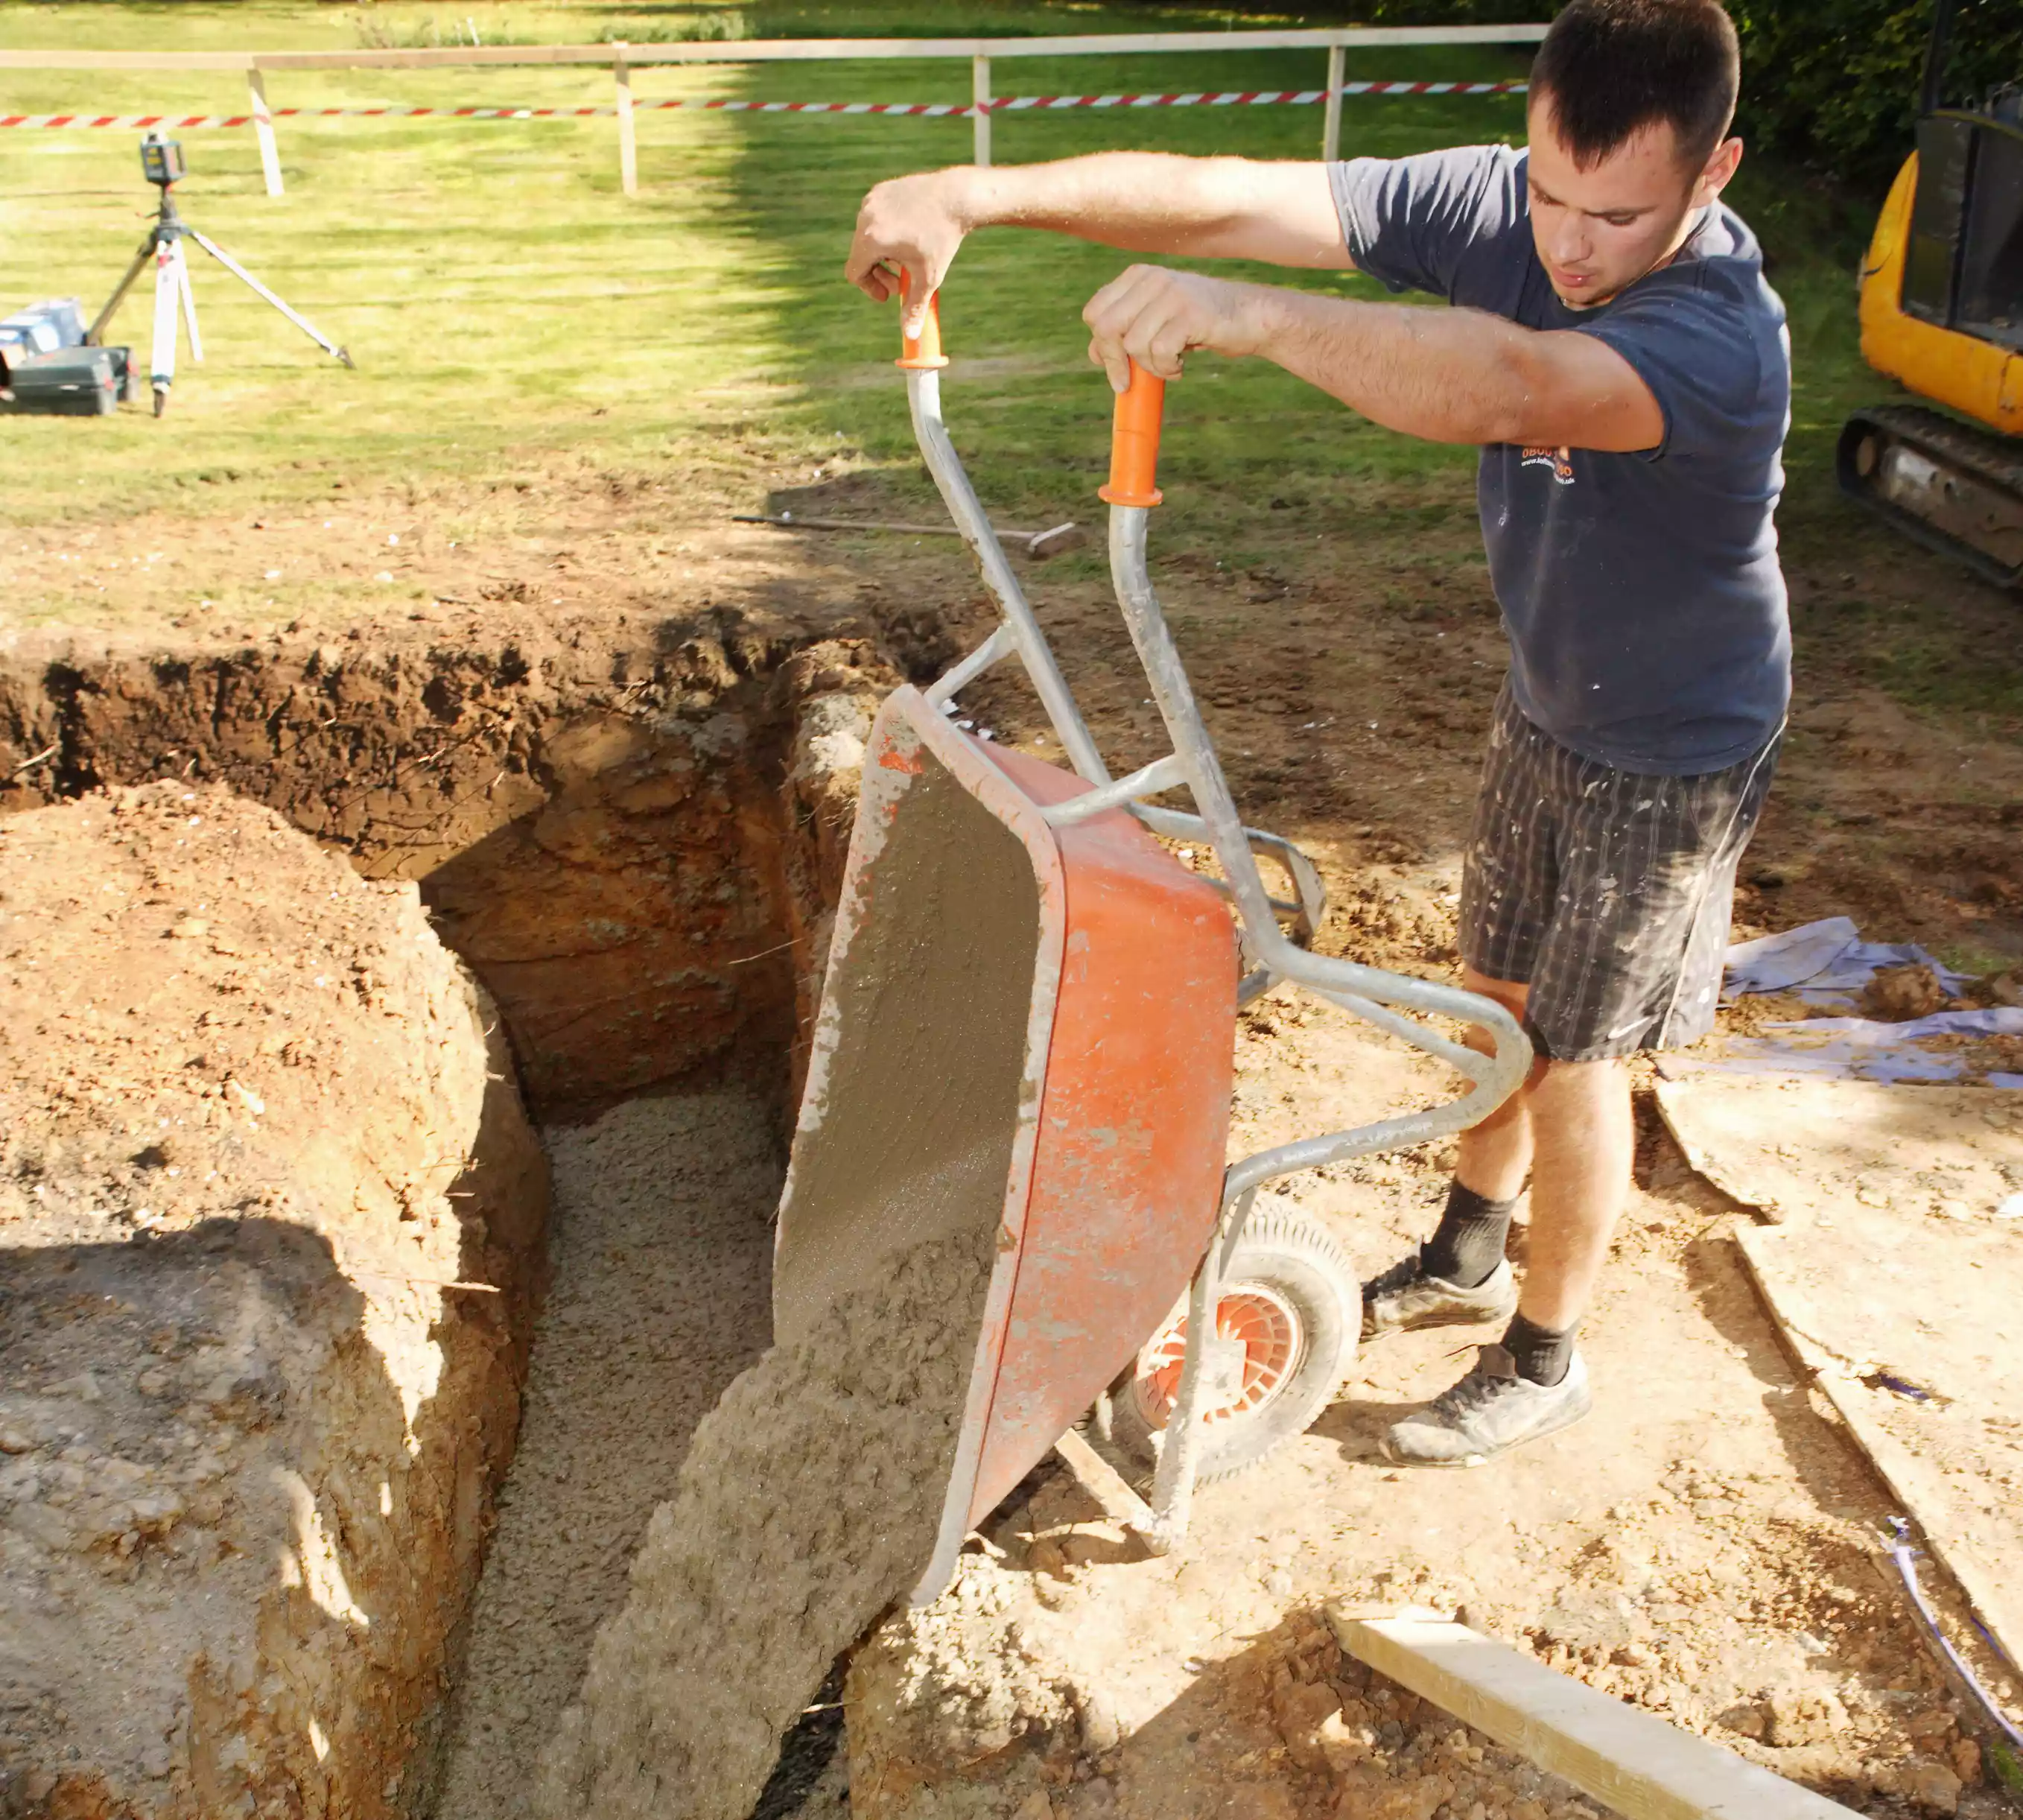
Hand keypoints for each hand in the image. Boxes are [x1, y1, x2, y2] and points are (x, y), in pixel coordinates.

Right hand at [844, 170, 974, 334]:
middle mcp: (866, 218)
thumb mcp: (928, 277)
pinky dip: (887, 232)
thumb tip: (909, 335)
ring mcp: (872, 201)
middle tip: (901, 281)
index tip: (888, 295)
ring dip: (882, 253)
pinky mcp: (881, 190)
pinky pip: (876, 218)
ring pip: (868, 237)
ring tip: (907, 256)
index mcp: (871, 240)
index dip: (869, 288)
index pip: (855, 272)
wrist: (957, 198)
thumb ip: (913, 306)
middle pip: (860, 255)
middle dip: (879, 273)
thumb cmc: (943, 239)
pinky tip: (909, 234)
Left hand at [1082, 264, 1263, 392]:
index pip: (1095, 312)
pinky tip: (1182, 365)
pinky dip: (1167, 369)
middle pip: (1106, 327)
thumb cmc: (1199, 323)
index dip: (1100, 345)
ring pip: (1134, 344)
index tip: (1116, 367)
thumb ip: (1126, 332)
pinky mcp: (1189, 313)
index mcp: (1138, 276)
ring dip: (1150, 367)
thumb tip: (1094, 354)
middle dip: (1115, 361)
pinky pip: (1160, 352)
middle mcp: (1151, 278)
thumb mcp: (1157, 323)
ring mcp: (1171, 293)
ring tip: (1171, 364)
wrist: (1249, 316)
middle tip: (1128, 382)